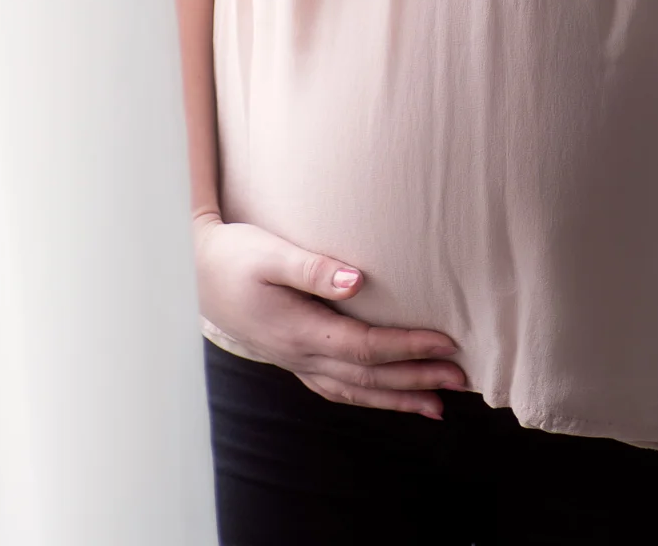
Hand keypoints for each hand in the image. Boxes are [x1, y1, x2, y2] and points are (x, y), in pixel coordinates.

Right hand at [193, 214, 468, 418]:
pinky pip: (339, 387)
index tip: (446, 342)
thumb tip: (357, 280)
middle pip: (368, 376)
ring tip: (439, 405)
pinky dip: (369, 395)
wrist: (195, 270)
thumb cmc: (234, 256)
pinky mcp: (294, 357)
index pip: (365, 347)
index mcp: (298, 332)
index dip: (408, 347)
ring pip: (355, 390)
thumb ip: (313, 268)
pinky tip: (387, 395)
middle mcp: (300, 356)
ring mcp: (295, 362)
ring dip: (399, 397)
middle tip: (462, 378)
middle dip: (417, 379)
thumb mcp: (269, 252)